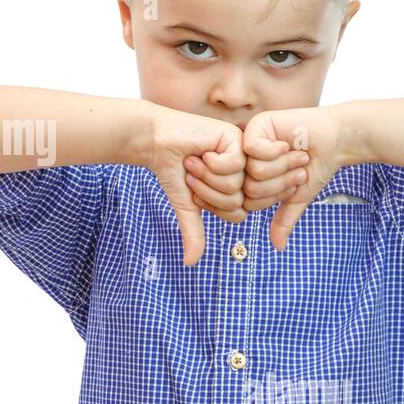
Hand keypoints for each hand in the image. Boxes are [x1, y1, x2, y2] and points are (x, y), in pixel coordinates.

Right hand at [147, 107, 245, 266]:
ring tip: (197, 160)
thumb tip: (190, 263)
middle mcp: (246, 173)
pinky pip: (233, 164)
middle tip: (194, 174)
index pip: (238, 215)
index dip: (211, 207)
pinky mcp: (238, 139)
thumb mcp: (186, 205)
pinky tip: (203, 151)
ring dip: (207, 176)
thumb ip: (194, 231)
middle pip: (237, 201)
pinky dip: (211, 161)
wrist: (158, 142)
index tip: (195, 191)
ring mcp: (244, 155)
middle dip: (206, 192)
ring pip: (236, 184)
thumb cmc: (173, 171)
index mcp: (239, 189)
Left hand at [240, 106, 346, 250]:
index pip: (249, 202)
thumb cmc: (316, 167)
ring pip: (253, 170)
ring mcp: (248, 141)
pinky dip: (276, 150)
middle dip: (282, 181)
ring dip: (283, 166)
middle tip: (298, 167)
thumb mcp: (298, 197)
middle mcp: (245, 160)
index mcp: (250, 178)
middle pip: (249, 187)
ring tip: (296, 155)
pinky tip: (287, 143)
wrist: (336, 141)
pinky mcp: (256, 125)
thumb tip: (278, 247)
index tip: (295, 183)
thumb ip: (284, 219)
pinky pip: (253, 148)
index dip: (277, 196)